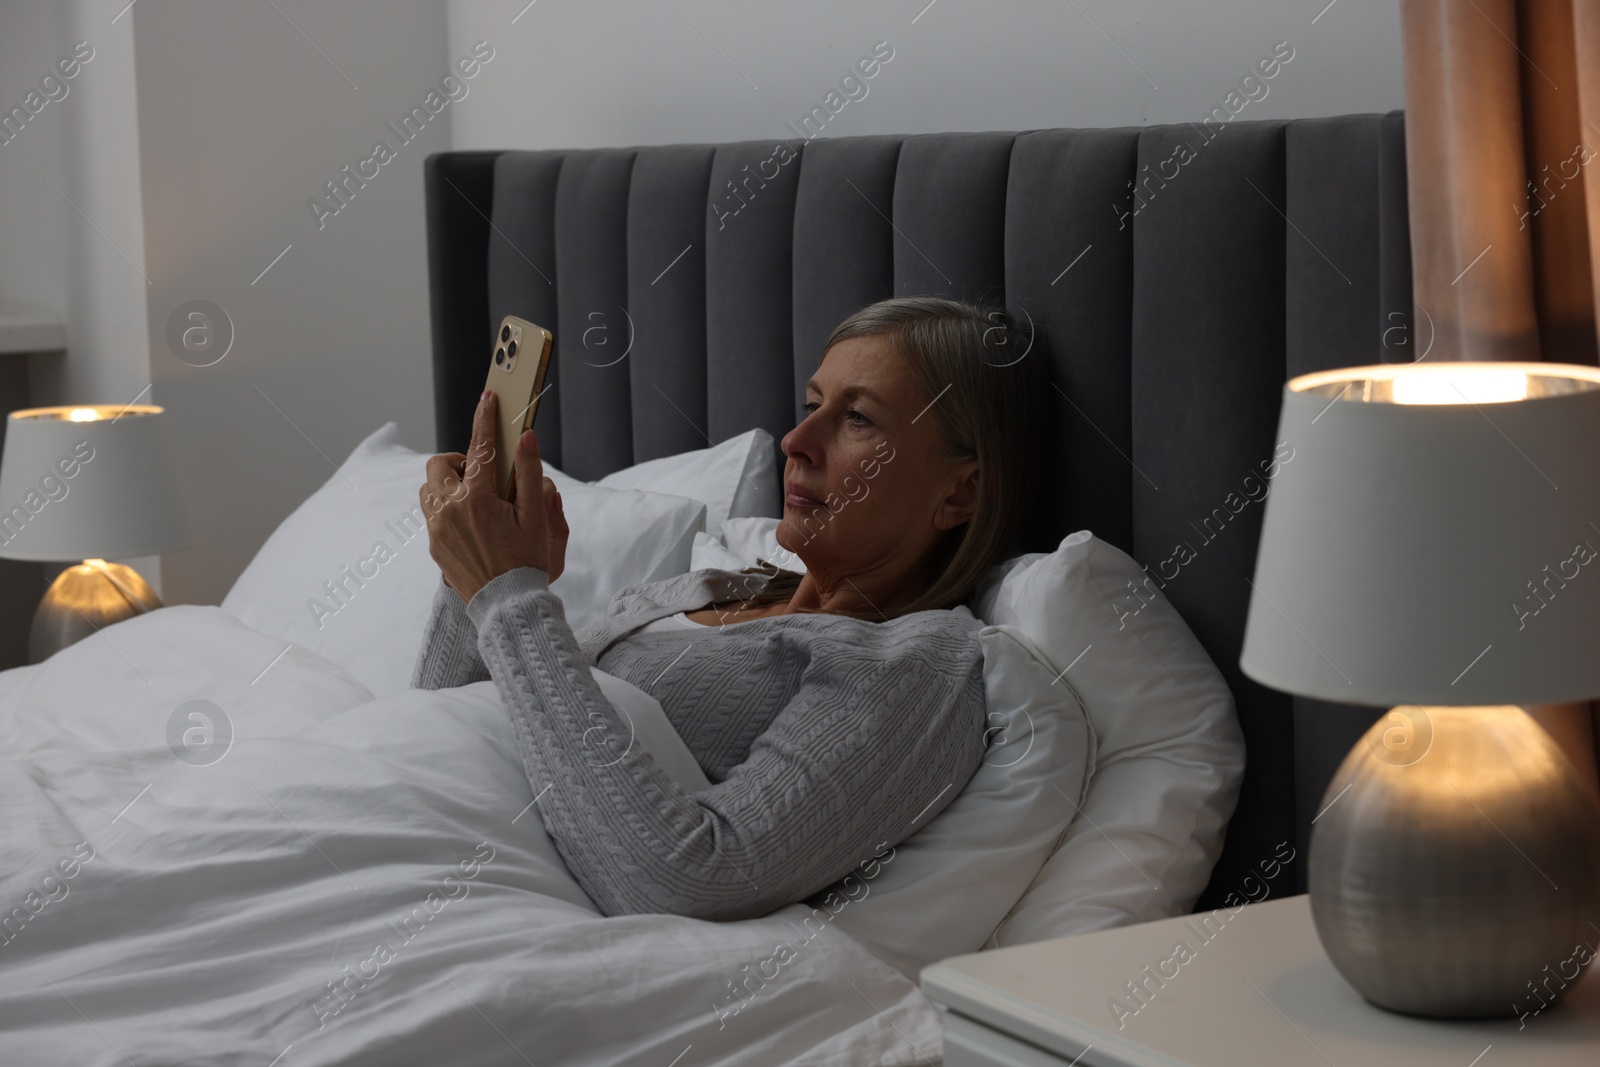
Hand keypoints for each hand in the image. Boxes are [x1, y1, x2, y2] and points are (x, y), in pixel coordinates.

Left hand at [420, 391, 568, 603]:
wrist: (507, 605)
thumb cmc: (526, 560)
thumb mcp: (536, 517)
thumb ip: (530, 474)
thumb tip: (526, 438)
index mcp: (478, 499)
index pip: (480, 448)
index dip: (486, 419)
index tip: (488, 399)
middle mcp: (450, 510)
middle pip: (439, 464)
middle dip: (457, 461)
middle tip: (482, 474)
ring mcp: (437, 528)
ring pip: (430, 488)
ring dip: (448, 484)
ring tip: (476, 499)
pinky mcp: (434, 544)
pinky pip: (432, 513)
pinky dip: (447, 507)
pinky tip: (471, 524)